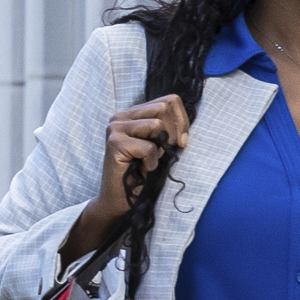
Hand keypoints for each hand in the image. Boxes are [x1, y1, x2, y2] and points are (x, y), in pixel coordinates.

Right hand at [92, 94, 191, 226]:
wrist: (119, 199)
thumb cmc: (141, 173)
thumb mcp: (159, 145)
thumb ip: (167, 127)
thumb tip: (185, 124)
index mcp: (132, 113)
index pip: (169, 100)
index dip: (182, 120)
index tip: (182, 142)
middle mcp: (120, 116)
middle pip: (164, 107)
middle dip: (173, 132)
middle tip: (165, 152)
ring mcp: (115, 128)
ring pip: (157, 125)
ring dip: (160, 148)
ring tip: (149, 160)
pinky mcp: (115, 143)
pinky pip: (149, 147)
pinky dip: (152, 162)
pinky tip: (142, 169)